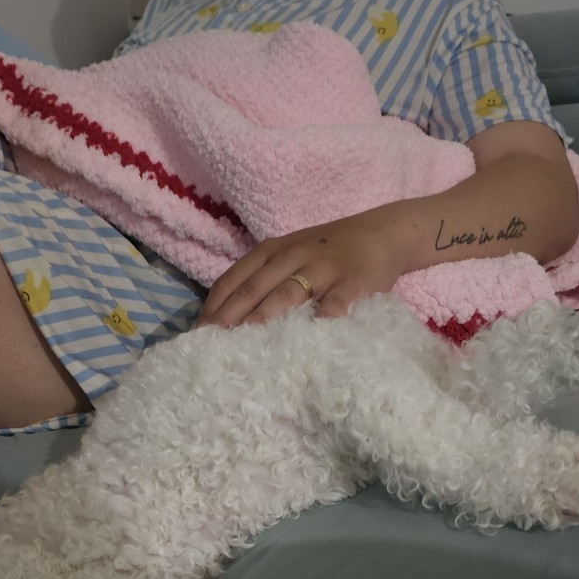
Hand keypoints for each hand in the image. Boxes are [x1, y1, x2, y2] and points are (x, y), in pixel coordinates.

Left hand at [194, 207, 407, 328]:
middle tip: (210, 345)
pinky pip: (336, 301)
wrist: (381, 233)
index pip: (233, 278)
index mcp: (271, 251)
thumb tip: (225, 318)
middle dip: (229, 317)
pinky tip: (311, 336)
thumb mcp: (289, 255)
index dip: (214, 305)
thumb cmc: (327, 251)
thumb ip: (262, 278)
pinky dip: (323, 317)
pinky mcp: (353, 281)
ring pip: (288, 292)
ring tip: (245, 343)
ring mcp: (322, 267)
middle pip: (254, 287)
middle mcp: (292, 255)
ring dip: (265, 316)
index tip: (196, 333)